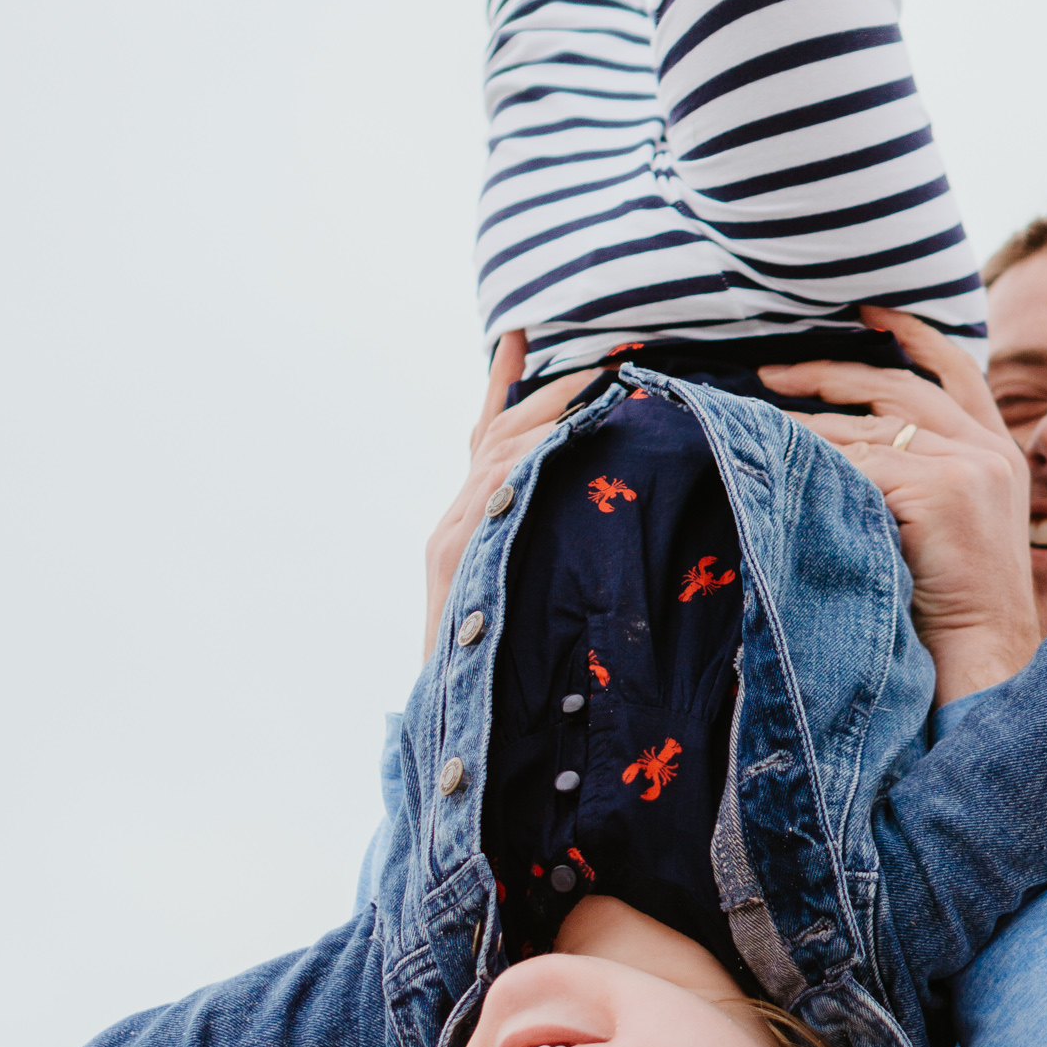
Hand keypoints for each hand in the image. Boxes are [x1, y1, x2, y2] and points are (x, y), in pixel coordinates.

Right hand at [423, 334, 630, 656]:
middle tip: (599, 359)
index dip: (501, 383)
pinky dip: (527, 458)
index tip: (520, 334)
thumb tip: (598, 517)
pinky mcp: (447, 552)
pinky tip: (561, 437)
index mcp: (471, 522)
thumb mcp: (530, 589)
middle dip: (544, 389)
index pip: (483, 434)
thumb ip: (543, 541)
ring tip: (598, 388)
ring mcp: (448, 534)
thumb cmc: (506, 659)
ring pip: (498, 451)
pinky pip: (493, 489)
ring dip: (549, 414)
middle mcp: (452, 518)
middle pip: (495, 431)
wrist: (453, 713)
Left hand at [759, 309, 1039, 702]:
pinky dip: (818, 471)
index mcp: (999, 452)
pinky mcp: (944, 489)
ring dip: (807, 432)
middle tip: (771, 373)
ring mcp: (970, 466)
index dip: (913, 334)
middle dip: (830, 373)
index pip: (954, 372)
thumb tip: (844, 442)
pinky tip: (784, 477)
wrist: (982, 660)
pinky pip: (860, 468)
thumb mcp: (945, 526)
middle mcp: (990, 450)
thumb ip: (919, 477)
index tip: (869, 310)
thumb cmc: (951, 608)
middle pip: (898, 388)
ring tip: (758, 431)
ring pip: (867, 432)